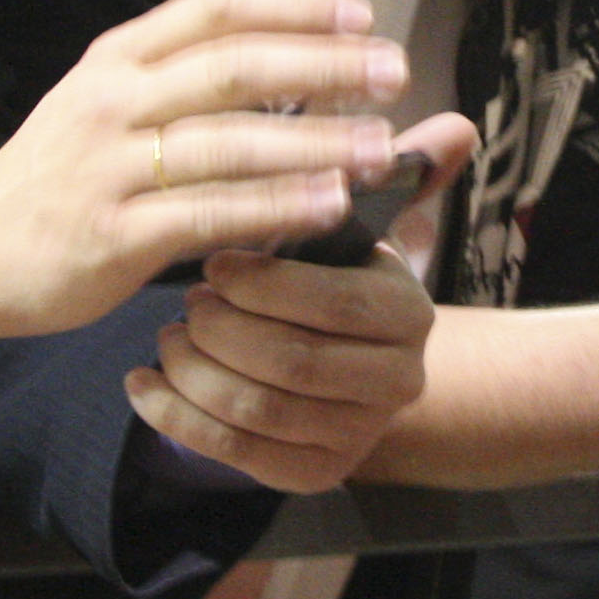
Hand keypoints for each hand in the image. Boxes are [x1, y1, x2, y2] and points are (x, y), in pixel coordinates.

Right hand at [0, 0, 404, 338]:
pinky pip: (211, 214)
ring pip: (231, 141)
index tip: (362, 17)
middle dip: (325, 66)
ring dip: (317, 142)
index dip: (296, 6)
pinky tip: (331, 205)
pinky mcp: (116, 233)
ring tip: (383, 145)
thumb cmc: (63, 173)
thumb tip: (294, 57)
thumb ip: (186, 78)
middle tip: (395, 70)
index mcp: (120, 57)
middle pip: (236, 66)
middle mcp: (116, 99)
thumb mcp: (109, 101)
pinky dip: (277, 207)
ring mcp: (112, 166)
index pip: (217, 7)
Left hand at [129, 114, 478, 491]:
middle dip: (223, 331)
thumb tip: (455, 124)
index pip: (336, 305)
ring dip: (196, 372)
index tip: (214, 262)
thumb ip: (399, 176)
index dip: (264, 285)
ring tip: (166, 338)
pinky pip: (234, 453)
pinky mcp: (312, 473)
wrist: (356, 369)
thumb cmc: (339, 281)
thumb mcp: (364, 230)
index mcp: (410, 317)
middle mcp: (395, 383)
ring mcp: (355, 435)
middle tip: (186, 301)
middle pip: (292, 363)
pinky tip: (142, 386)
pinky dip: (176, 419)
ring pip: (258, 409)